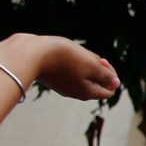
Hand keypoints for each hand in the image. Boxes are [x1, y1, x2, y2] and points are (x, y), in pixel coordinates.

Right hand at [0, 34, 119, 101]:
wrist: (30, 54)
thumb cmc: (63, 59)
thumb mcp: (91, 65)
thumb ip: (105, 76)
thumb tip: (115, 83)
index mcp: (87, 93)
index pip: (108, 90)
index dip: (111, 76)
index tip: (102, 62)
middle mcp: (76, 93)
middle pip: (96, 83)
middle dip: (98, 68)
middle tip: (90, 56)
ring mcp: (63, 85)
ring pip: (83, 75)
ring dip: (85, 63)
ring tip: (77, 52)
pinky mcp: (53, 76)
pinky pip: (70, 70)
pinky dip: (73, 62)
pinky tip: (65, 53)